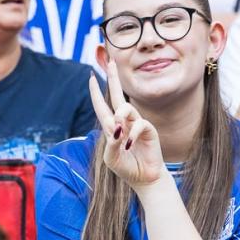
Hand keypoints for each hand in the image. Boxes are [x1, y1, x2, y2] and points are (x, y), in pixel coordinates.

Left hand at [89, 63, 165, 188]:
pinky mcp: (148, 130)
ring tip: (118, 130)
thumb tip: (115, 127)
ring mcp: (136, 124)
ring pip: (126, 108)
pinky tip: (129, 145)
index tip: (91, 76)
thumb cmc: (126, 168)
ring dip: (119, 116)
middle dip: (113, 78)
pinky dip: (131, 134)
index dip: (95, 92)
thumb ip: (110, 142)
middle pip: (117, 95)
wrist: (144, 178)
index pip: (102, 106)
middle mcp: (124, 122)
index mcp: (112, 127)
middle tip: (110, 61)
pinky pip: (139, 124)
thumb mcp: (111, 157)